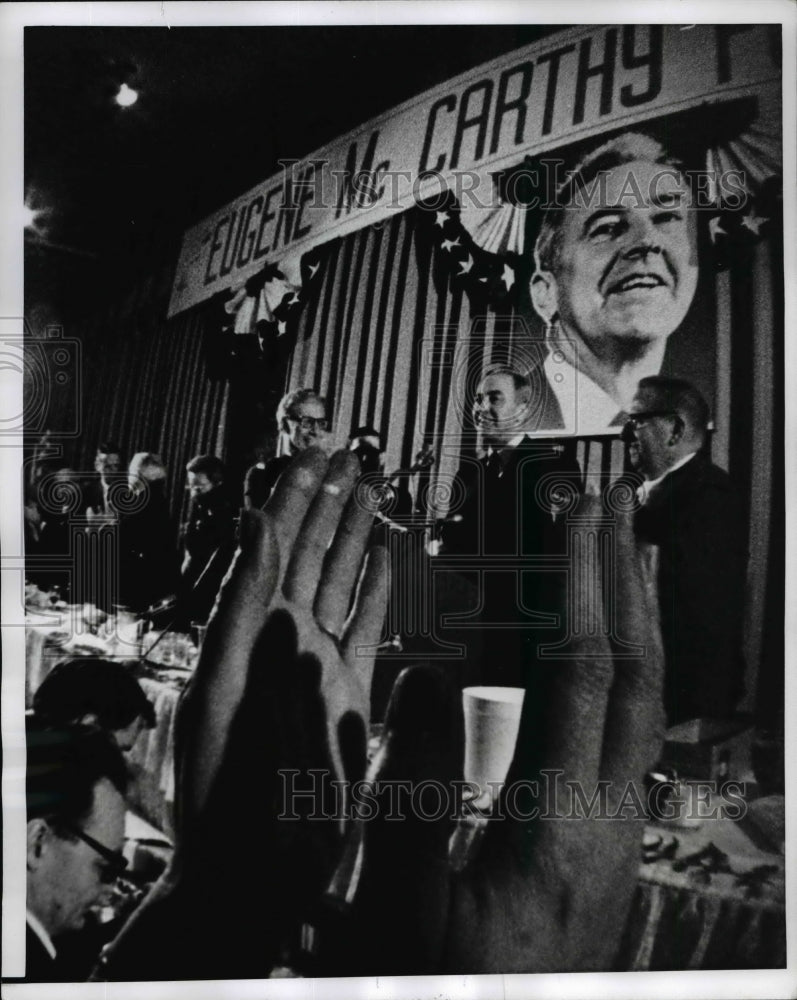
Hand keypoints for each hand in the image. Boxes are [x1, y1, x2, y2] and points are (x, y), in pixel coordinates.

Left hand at [99, 448, 387, 979]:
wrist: (250, 855)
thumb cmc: (223, 775)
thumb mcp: (223, 678)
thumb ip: (242, 599)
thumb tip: (252, 517)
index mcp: (252, 624)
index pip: (276, 542)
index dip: (293, 494)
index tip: (311, 452)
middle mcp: (287, 634)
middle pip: (313, 550)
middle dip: (329, 502)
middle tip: (349, 459)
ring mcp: (321, 659)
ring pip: (342, 579)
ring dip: (355, 535)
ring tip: (369, 494)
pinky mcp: (350, 689)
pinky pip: (367, 626)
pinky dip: (376, 591)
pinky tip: (383, 563)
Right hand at [349, 495, 664, 973]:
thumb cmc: (448, 982)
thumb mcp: (404, 903)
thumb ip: (408, 789)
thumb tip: (423, 680)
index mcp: (559, 820)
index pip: (582, 669)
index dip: (580, 584)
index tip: (574, 519)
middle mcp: (608, 814)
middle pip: (638, 671)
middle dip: (626, 578)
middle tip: (617, 508)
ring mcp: (619, 826)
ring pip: (648, 700)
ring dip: (639, 618)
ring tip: (631, 557)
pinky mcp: (609, 836)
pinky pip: (633, 728)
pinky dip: (627, 667)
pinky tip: (610, 654)